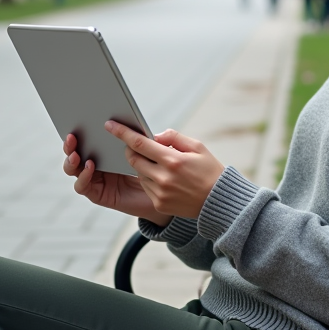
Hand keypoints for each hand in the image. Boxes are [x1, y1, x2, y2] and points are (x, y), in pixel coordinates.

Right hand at [62, 134, 171, 225]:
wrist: (160, 194)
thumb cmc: (152, 169)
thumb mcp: (145, 149)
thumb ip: (138, 136)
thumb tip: (129, 123)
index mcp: (104, 149)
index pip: (85, 138)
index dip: (79, 130)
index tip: (77, 119)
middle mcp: (95, 163)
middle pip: (74, 152)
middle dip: (70, 144)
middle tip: (72, 136)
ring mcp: (94, 179)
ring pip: (73, 169)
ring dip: (71, 161)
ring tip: (77, 154)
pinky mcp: (96, 194)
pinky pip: (82, 186)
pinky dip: (83, 176)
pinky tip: (89, 166)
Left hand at [105, 122, 224, 219]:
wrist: (218, 201)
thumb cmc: (209, 170)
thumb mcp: (197, 147)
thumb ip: (173, 137)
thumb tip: (153, 136)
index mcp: (173, 160)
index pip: (139, 143)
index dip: (122, 133)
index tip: (110, 125)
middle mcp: (163, 178)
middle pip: (133, 159)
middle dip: (131, 150)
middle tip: (138, 146)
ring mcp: (160, 193)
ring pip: (139, 173)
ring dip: (144, 166)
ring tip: (162, 166)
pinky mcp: (159, 204)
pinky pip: (146, 187)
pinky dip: (150, 180)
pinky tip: (166, 180)